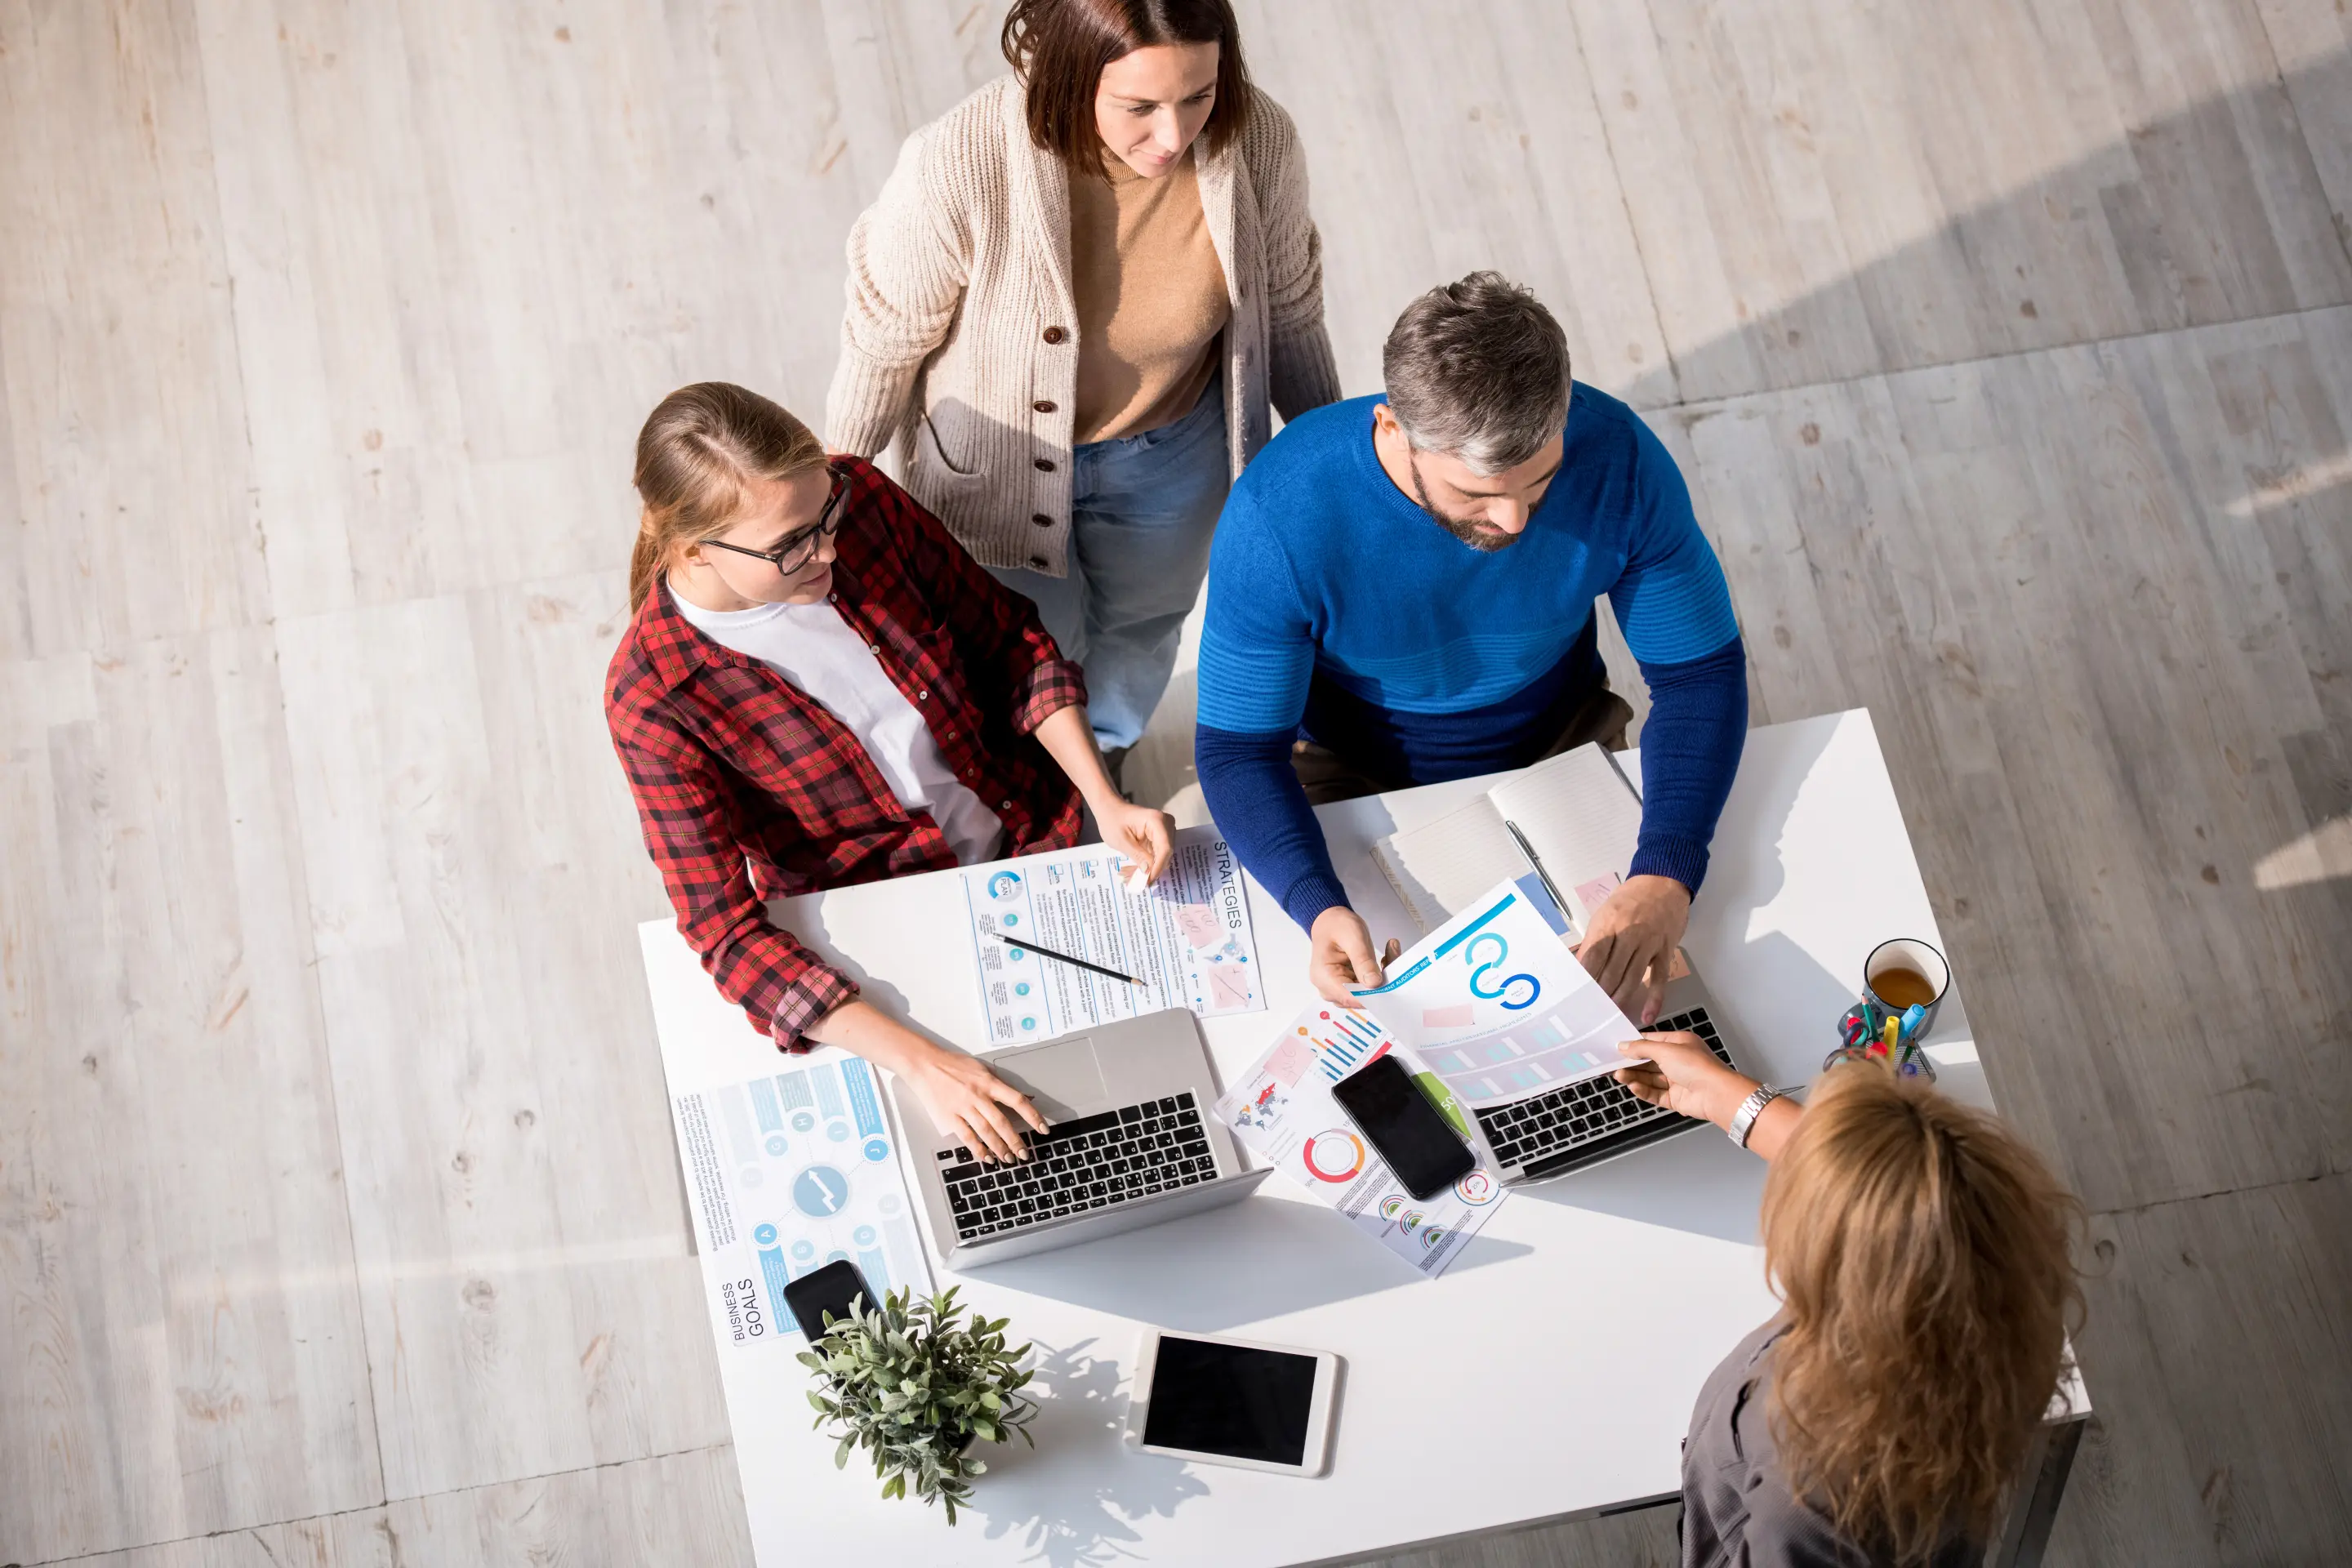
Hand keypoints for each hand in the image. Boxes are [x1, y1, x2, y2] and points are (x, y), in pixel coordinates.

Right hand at [904, 1042, 1049, 1163]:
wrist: (925, 1064)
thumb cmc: (954, 1065)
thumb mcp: (981, 1069)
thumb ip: (1001, 1084)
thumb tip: (1025, 1097)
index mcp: (989, 1082)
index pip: (1017, 1100)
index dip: (1032, 1116)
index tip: (1043, 1128)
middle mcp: (978, 1095)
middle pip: (1002, 1122)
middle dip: (1016, 1140)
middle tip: (1025, 1154)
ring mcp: (963, 1107)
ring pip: (986, 1132)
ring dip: (999, 1148)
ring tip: (1009, 1159)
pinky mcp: (950, 1117)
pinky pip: (967, 1137)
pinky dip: (978, 1149)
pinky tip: (987, 1158)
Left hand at [1096, 796, 1175, 884]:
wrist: (1110, 809)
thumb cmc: (1112, 820)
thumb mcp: (1121, 840)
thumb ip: (1137, 855)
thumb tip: (1149, 872)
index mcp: (1157, 821)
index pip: (1164, 848)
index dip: (1158, 867)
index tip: (1148, 881)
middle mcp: (1166, 824)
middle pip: (1165, 853)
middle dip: (1151, 869)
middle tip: (1134, 882)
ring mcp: (1165, 830)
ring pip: (1161, 856)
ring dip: (1147, 868)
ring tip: (1129, 877)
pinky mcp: (1160, 837)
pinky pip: (1157, 854)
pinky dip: (1146, 863)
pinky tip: (1132, 870)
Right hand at [1309, 906, 1401, 1006]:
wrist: (1330, 921)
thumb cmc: (1337, 925)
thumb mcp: (1353, 937)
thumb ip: (1363, 960)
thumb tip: (1374, 983)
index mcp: (1324, 977)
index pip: (1351, 998)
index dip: (1373, 995)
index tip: (1392, 980)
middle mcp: (1328, 989)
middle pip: (1360, 999)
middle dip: (1381, 983)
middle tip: (1393, 957)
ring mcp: (1337, 989)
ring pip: (1366, 995)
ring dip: (1382, 979)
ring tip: (1390, 955)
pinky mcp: (1347, 987)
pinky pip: (1366, 989)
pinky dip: (1378, 977)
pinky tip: (1384, 960)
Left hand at [1577, 874, 1691, 1025]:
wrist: (1663, 882)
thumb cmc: (1629, 899)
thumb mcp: (1604, 913)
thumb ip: (1593, 940)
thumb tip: (1578, 967)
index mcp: (1608, 923)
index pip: (1593, 955)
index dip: (1585, 977)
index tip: (1577, 994)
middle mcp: (1629, 933)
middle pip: (1612, 970)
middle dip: (1601, 993)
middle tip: (1591, 1011)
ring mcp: (1649, 943)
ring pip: (1632, 977)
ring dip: (1620, 998)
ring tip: (1610, 1014)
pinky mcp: (1666, 951)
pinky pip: (1660, 979)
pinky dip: (1654, 999)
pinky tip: (1647, 1015)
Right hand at [1611, 1031, 1754, 1130]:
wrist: (1716, 1094)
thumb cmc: (1696, 1066)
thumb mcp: (1665, 1049)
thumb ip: (1642, 1048)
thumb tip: (1623, 1046)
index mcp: (1679, 1044)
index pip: (1652, 1041)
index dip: (1635, 1044)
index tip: (1617, 1047)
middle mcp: (1678, 1061)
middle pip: (1649, 1062)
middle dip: (1631, 1063)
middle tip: (1613, 1064)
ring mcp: (1677, 1080)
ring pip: (1650, 1078)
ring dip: (1634, 1077)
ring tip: (1619, 1076)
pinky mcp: (1675, 1098)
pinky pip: (1655, 1094)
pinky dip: (1643, 1090)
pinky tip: (1633, 1087)